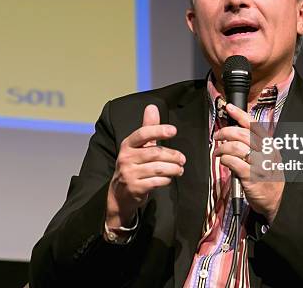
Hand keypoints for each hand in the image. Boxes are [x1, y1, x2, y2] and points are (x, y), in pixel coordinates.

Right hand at [106, 104, 184, 227]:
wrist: (119, 195)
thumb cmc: (133, 166)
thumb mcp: (138, 147)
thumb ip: (148, 128)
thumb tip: (152, 107)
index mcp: (127, 145)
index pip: (142, 134)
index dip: (158, 130)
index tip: (173, 131)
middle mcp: (126, 158)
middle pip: (155, 153)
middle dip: (173, 156)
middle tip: (182, 159)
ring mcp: (129, 174)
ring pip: (158, 168)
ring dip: (173, 169)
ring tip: (180, 169)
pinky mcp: (134, 188)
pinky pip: (156, 182)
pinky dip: (166, 180)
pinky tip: (169, 179)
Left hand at [213, 103, 284, 222]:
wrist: (276, 200)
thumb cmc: (269, 177)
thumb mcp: (269, 157)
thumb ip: (256, 145)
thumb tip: (235, 132)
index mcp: (270, 144)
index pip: (254, 124)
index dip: (240, 114)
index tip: (229, 108)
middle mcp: (267, 152)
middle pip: (242, 134)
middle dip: (225, 132)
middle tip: (218, 136)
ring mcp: (260, 164)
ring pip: (235, 147)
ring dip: (222, 148)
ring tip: (218, 152)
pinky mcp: (251, 176)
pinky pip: (233, 162)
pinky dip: (225, 159)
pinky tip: (223, 161)